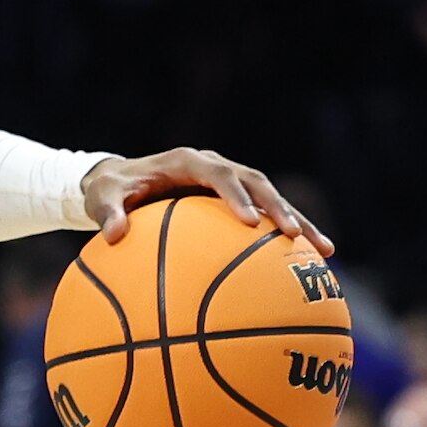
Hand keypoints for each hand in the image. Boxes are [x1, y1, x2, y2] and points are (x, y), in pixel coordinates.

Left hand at [85, 148, 328, 251]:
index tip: (249, 222)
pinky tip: (309, 265)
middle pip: (257, 182)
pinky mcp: (235, 199)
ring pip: (272, 197)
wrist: (119, 180)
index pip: (220, 174)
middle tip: (294, 236)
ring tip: (325, 250)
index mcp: (188, 161)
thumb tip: (114, 235)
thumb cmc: (109, 190)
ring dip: (297, 221)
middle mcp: (214, 166)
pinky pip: (266, 217)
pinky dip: (288, 237)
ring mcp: (228, 182)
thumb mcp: (102, 198)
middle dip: (279, 208)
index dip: (236, 195)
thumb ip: (108, 213)